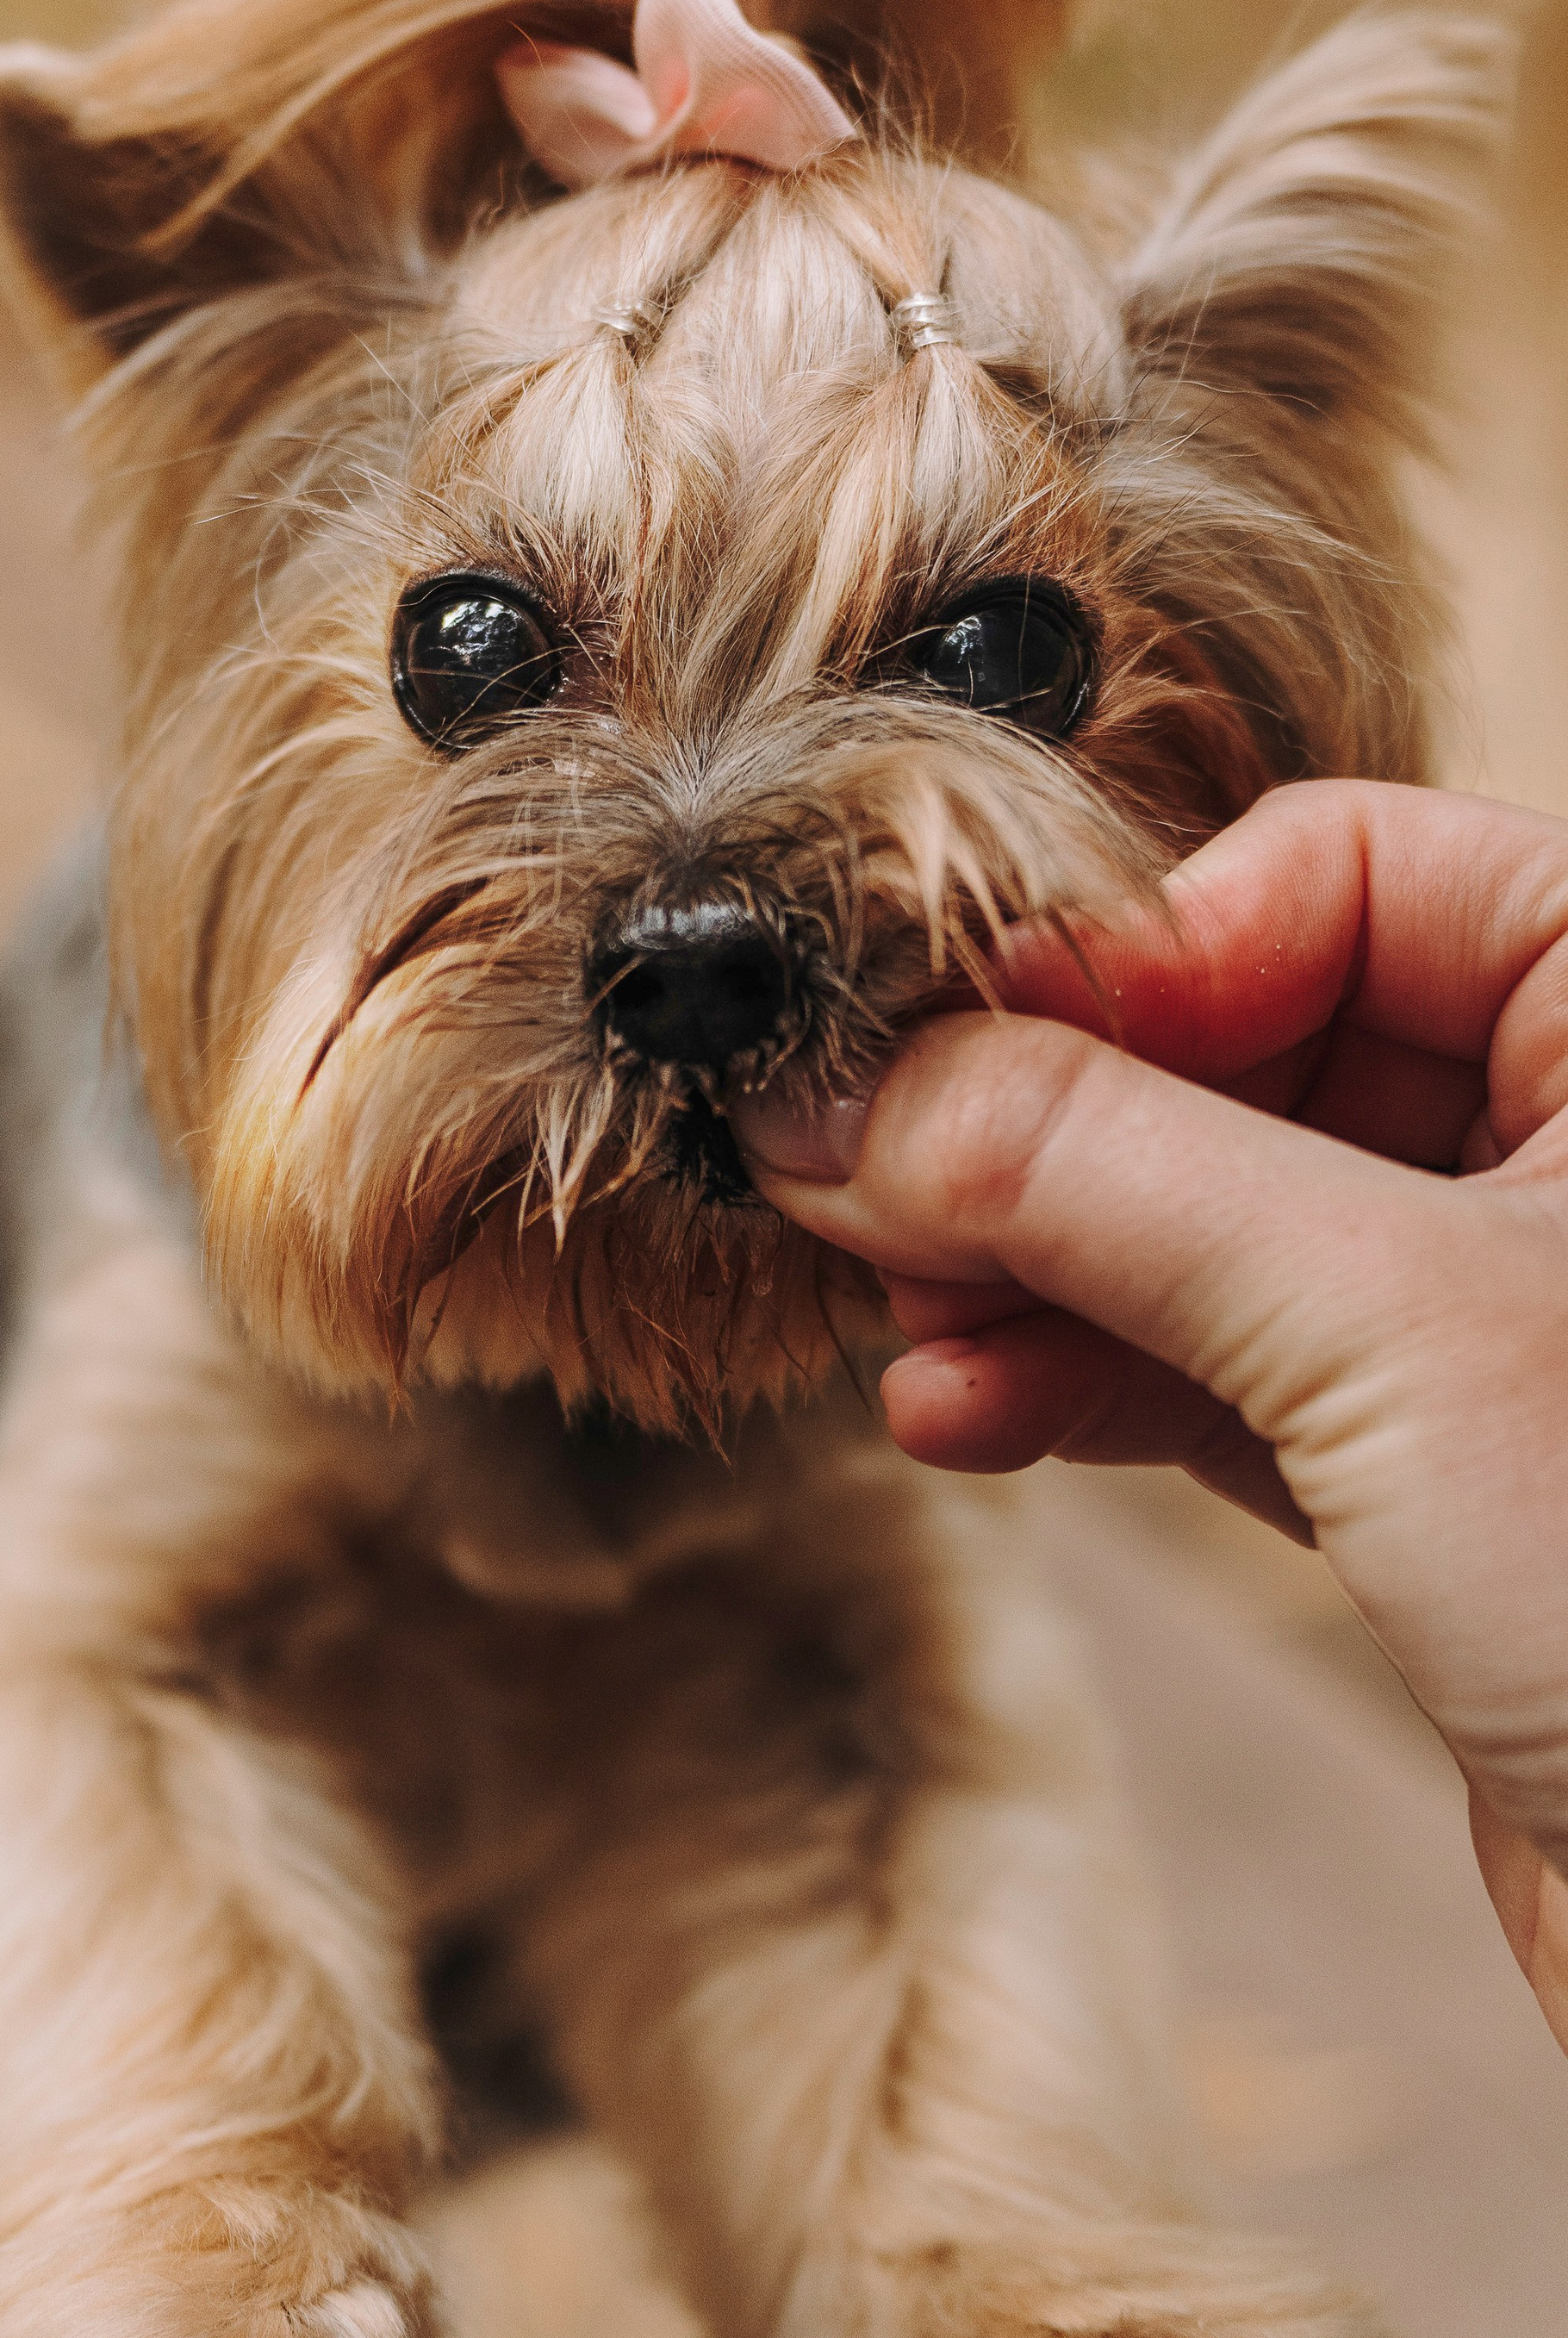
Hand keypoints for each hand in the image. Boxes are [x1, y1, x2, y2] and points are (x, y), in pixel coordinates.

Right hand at [736, 782, 1567, 2052]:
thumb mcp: (1378, 1322)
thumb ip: (1097, 1169)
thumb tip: (836, 1093)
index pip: (1338, 872)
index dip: (1130, 957)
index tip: (945, 1058)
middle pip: (1242, 1040)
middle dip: (1047, 1135)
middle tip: (870, 1198)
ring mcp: (1504, 1309)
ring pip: (1211, 1216)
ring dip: (1034, 1270)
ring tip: (904, 1329)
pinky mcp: (1440, 1465)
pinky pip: (1221, 1362)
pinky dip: (1083, 1380)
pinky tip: (961, 1415)